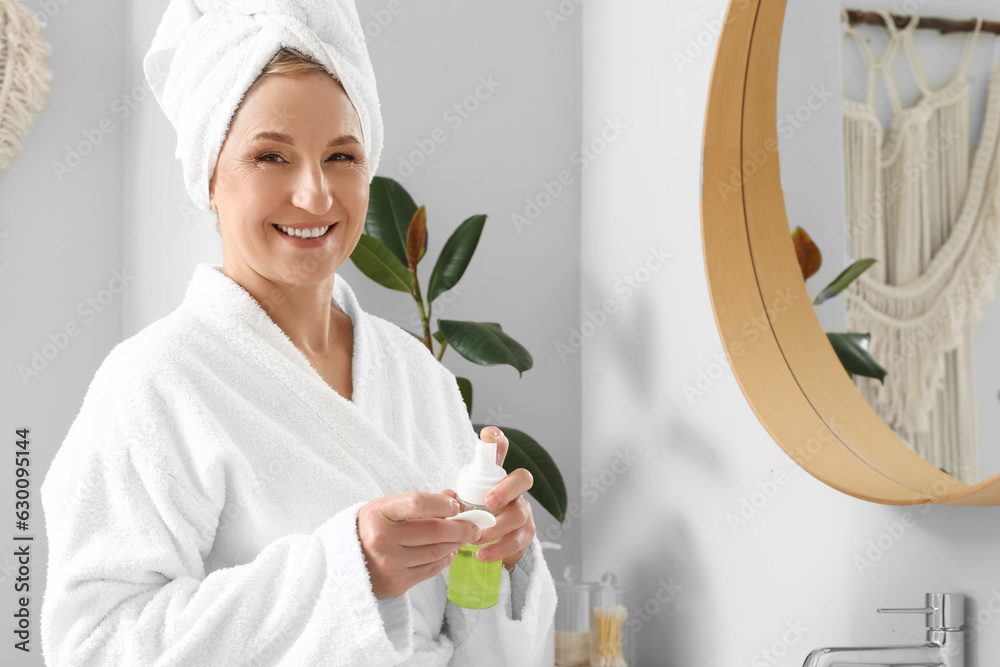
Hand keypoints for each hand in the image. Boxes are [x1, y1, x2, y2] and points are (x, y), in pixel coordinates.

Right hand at [358, 490, 481, 599]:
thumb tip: (453, 498)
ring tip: (461, 537)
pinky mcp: (398, 582)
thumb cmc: (370, 529)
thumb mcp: (387, 509)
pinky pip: (431, 569)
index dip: (442, 503)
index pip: (418, 503)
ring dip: (455, 543)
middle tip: (474, 526)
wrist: (342, 563)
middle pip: (435, 531)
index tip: (455, 506)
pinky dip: (445, 559)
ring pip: (437, 552)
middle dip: (461, 528)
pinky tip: (448, 551)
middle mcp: (383, 539)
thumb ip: (419, 503)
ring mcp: (390, 563)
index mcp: (379, 514)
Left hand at [445, 426, 534, 571]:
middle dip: (506, 489)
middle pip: (522, 479)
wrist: (488, 547)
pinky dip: (499, 549)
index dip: (497, 441)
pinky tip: (483, 555)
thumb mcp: (461, 505)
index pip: (501, 452)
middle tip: (488, 502)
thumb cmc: (472, 519)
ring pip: (519, 514)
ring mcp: (523, 512)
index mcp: (496, 477)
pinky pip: (518, 541)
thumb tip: (446, 497)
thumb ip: (453, 499)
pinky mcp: (525, 535)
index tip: (488, 437)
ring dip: (496, 528)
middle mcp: (515, 491)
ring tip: (476, 539)